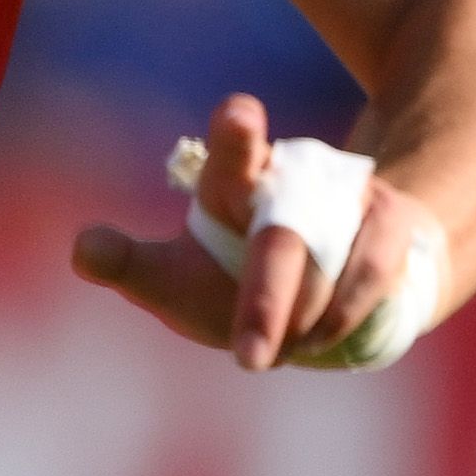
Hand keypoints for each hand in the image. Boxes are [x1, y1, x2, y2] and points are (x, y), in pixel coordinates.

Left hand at [70, 92, 438, 372]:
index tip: (240, 114)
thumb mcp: (175, 277)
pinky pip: (371, 276)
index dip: (237, 136)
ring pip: (328, 269)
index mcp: (233, 182)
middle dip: (265, 304)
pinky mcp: (392, 225)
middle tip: (250, 361)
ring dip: (300, 324)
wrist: (323, 293)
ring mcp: (349, 200)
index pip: (233, 154)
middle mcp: (295, 180)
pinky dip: (341, 318)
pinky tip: (316, 342)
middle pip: (282, 240)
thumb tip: (83, 249)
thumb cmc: (231, 279)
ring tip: (269, 355)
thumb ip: (129, 264)